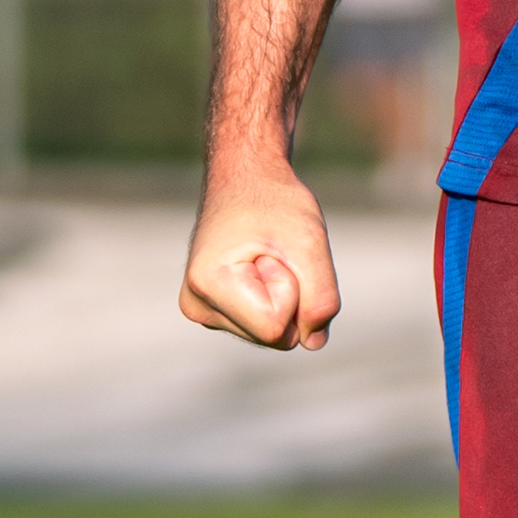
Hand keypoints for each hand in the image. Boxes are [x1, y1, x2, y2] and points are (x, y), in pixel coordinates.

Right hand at [180, 158, 340, 350]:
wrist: (244, 176)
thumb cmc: (275, 200)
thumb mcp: (309, 239)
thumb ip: (320, 294)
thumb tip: (315, 342)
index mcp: (207, 285)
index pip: (275, 327)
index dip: (293, 289)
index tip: (276, 250)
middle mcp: (196, 306)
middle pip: (273, 336)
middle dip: (290, 294)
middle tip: (272, 251)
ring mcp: (202, 311)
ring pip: (271, 334)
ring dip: (283, 295)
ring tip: (265, 255)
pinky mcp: (214, 311)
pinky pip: (264, 325)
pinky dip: (274, 298)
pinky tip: (259, 266)